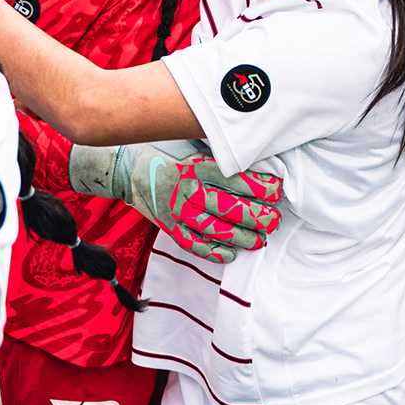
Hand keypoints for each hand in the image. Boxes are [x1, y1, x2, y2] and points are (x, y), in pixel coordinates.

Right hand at [70, 141, 284, 263]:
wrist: (127, 169)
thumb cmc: (167, 156)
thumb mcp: (193, 150)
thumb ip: (218, 158)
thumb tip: (252, 161)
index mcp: (197, 168)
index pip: (236, 180)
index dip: (261, 188)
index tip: (277, 191)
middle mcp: (188, 190)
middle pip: (229, 208)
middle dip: (257, 217)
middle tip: (274, 221)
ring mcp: (176, 210)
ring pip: (214, 229)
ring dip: (240, 237)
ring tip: (259, 240)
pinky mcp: (167, 226)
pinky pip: (192, 243)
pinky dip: (212, 252)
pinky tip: (230, 254)